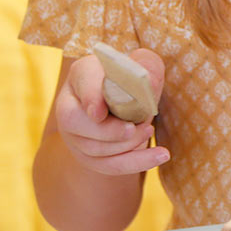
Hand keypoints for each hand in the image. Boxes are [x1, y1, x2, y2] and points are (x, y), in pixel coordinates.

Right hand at [55, 48, 168, 174]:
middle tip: (133, 127)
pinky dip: (136, 163)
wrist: (128, 98)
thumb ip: (146, 66)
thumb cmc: (132, 77)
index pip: (83, 83)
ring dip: (126, 145)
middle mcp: (70, 105)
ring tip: (149, 131)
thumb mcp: (141, 64)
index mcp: (83, 74)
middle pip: (75, 123)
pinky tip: (161, 156)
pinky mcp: (90, 156)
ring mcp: (75, 135)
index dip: (90, 98)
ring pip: (94, 149)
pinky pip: (110, 166)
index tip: (99, 113)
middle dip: (107, 130)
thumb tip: (151, 85)